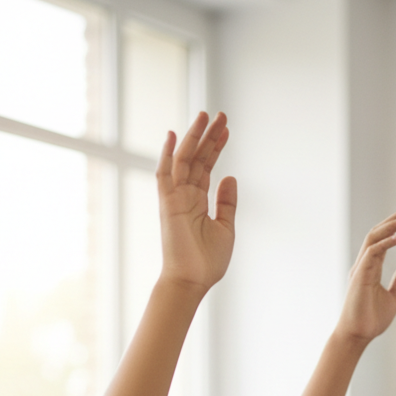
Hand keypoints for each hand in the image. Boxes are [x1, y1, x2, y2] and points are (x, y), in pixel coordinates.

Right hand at [157, 112, 235, 295]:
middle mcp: (185, 195)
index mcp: (198, 201)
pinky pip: (164, 175)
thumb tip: (231, 177)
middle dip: (208, 136)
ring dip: (194, 138)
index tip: (227, 130)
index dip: (216, 147)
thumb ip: (227, 203)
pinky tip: (174, 135)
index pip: (207, 167)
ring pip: (183, 160)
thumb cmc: (207, 261)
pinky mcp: (167, 204)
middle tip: (220, 114)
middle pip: (197, 158)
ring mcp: (175, 198)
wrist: (192, 281)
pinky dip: (168, 155)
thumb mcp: (225, 228)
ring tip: (205, 116)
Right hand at [335, 208, 395, 343]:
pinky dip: (384, 244)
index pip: (382, 241)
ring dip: (389, 227)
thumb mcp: (393, 298)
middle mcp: (364, 265)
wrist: (357, 336)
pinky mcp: (359, 276)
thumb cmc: (372, 320)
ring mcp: (360, 269)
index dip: (394, 227)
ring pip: (373, 239)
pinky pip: (371, 253)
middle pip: (376, 235)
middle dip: (392, 221)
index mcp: (371, 269)